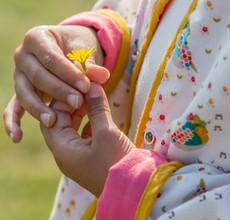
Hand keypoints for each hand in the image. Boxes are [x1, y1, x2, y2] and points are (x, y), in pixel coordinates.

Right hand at [3, 25, 109, 142]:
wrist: (70, 47)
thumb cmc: (78, 46)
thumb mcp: (86, 49)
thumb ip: (91, 64)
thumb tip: (102, 76)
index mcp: (37, 38)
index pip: (51, 57)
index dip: (67, 73)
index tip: (85, 86)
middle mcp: (23, 55)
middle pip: (37, 76)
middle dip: (58, 91)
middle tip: (77, 102)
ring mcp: (19, 74)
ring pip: (24, 92)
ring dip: (38, 108)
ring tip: (53, 121)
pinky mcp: (21, 90)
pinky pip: (14, 106)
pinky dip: (13, 121)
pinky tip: (17, 137)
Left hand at [40, 82, 133, 196]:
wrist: (133, 188)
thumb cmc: (116, 161)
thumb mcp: (106, 132)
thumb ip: (97, 108)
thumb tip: (92, 86)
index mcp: (62, 149)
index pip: (53, 116)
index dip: (65, 97)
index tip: (80, 83)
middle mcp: (65, 153)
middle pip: (59, 121)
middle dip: (71, 103)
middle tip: (85, 88)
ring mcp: (76, 155)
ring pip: (71, 127)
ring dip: (80, 111)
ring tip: (92, 96)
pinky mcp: (88, 156)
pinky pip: (82, 134)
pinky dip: (88, 120)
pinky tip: (98, 111)